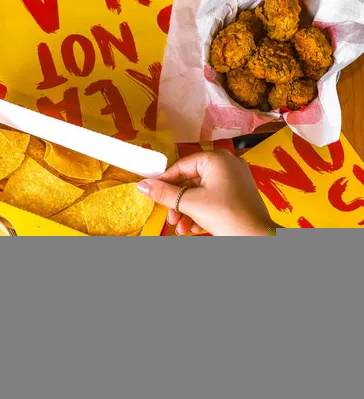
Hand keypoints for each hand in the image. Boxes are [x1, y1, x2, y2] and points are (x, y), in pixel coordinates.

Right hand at [136, 150, 277, 235]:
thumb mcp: (190, 203)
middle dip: (177, 203)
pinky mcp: (236, 195)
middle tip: (170, 216)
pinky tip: (194, 228)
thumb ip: (164, 193)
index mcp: (217, 159)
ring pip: (199, 193)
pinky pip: (211, 200)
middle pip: (190, 182)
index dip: (165, 181)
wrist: (255, 238)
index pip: (182, 166)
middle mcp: (227, 165)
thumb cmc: (230, 216)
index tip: (152, 191)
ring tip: (181, 227)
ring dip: (186, 211)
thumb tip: (144, 186)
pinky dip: (200, 213)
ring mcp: (233, 180)